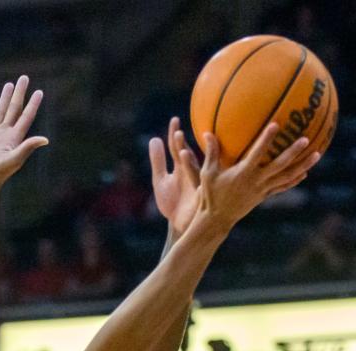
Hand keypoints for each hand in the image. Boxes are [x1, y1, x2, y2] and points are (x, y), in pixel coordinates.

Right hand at [0, 75, 47, 199]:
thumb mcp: (13, 159)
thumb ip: (27, 147)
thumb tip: (45, 139)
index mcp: (15, 138)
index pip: (26, 117)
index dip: (33, 104)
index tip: (39, 91)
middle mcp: (5, 134)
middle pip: (14, 109)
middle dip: (20, 94)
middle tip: (24, 78)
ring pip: (0, 112)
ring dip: (5, 99)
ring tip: (9, 85)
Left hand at [150, 117, 200, 236]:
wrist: (179, 226)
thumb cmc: (172, 203)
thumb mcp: (161, 181)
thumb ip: (158, 161)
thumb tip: (154, 139)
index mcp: (181, 167)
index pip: (178, 147)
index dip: (175, 135)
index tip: (174, 120)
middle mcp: (191, 173)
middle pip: (187, 156)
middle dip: (182, 146)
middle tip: (177, 134)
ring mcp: (196, 186)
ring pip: (194, 171)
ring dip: (189, 162)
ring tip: (181, 153)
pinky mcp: (200, 200)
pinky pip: (200, 190)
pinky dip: (198, 183)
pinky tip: (196, 182)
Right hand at [194, 127, 319, 234]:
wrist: (218, 219)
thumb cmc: (210, 195)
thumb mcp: (208, 173)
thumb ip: (211, 152)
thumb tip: (208, 132)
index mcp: (243, 174)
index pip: (257, 154)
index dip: (266, 139)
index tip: (276, 124)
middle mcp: (256, 182)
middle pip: (280, 166)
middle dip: (293, 153)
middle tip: (306, 140)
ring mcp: (262, 190)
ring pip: (287, 177)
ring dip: (302, 166)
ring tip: (317, 154)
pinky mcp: (264, 196)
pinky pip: (283, 187)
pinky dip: (294, 180)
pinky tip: (304, 172)